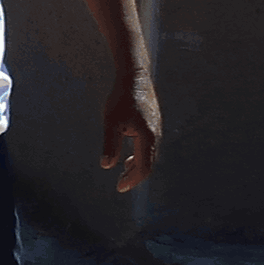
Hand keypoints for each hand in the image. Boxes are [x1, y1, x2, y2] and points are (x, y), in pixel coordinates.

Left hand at [101, 74, 161, 191]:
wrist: (135, 77)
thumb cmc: (121, 99)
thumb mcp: (110, 122)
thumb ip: (110, 145)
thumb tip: (107, 166)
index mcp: (147, 136)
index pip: (144, 167)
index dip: (132, 180)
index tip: (119, 187)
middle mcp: (155, 135)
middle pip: (148, 163)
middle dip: (134, 176)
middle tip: (120, 185)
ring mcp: (156, 130)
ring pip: (150, 155)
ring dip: (137, 166)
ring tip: (123, 172)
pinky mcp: (154, 125)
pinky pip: (149, 147)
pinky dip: (140, 156)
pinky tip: (128, 157)